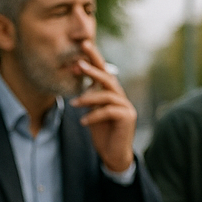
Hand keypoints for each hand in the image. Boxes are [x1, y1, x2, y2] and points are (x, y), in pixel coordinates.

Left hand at [69, 40, 135, 172]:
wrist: (113, 154)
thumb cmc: (102, 133)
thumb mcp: (92, 112)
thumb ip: (89, 98)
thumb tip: (77, 80)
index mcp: (111, 93)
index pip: (103, 72)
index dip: (94, 59)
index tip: (83, 46)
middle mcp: (120, 97)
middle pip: (108, 77)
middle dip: (93, 69)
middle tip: (78, 63)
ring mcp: (126, 106)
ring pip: (107, 95)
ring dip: (88, 98)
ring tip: (74, 104)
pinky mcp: (127, 117)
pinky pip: (108, 112)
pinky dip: (94, 115)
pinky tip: (83, 122)